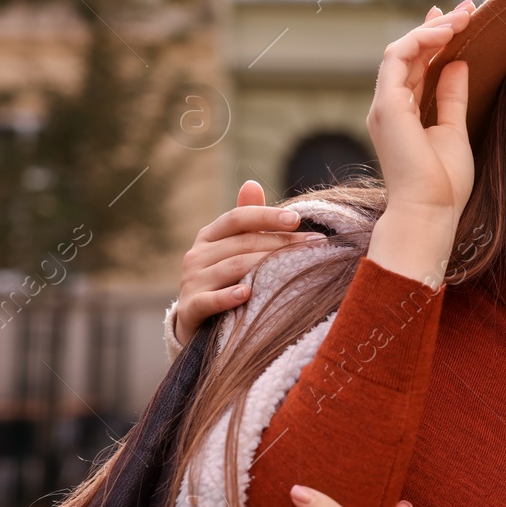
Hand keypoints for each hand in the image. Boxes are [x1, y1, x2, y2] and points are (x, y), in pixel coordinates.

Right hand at [172, 181, 324, 344]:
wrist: (196, 324)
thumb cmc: (223, 280)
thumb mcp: (232, 248)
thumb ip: (245, 221)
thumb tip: (252, 182)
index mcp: (209, 236)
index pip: (238, 218)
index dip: (267, 216)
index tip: (297, 219)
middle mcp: (197, 255)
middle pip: (242, 243)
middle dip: (281, 243)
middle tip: (315, 246)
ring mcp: (192, 281)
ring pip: (233, 268)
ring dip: (266, 267)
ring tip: (296, 268)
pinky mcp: (190, 308)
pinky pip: (210, 300)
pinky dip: (227, 297)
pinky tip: (247, 294)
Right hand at [365, 0, 477, 284]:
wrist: (431, 211)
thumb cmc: (445, 183)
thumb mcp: (455, 129)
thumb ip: (453, 96)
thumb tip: (460, 64)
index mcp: (406, 114)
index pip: (419, 66)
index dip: (437, 40)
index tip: (463, 20)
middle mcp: (391, 106)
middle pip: (411, 54)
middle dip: (438, 27)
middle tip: (467, 8)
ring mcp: (385, 105)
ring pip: (402, 51)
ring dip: (432, 30)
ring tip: (462, 16)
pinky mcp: (386, 106)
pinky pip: (397, 59)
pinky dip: (420, 41)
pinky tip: (444, 32)